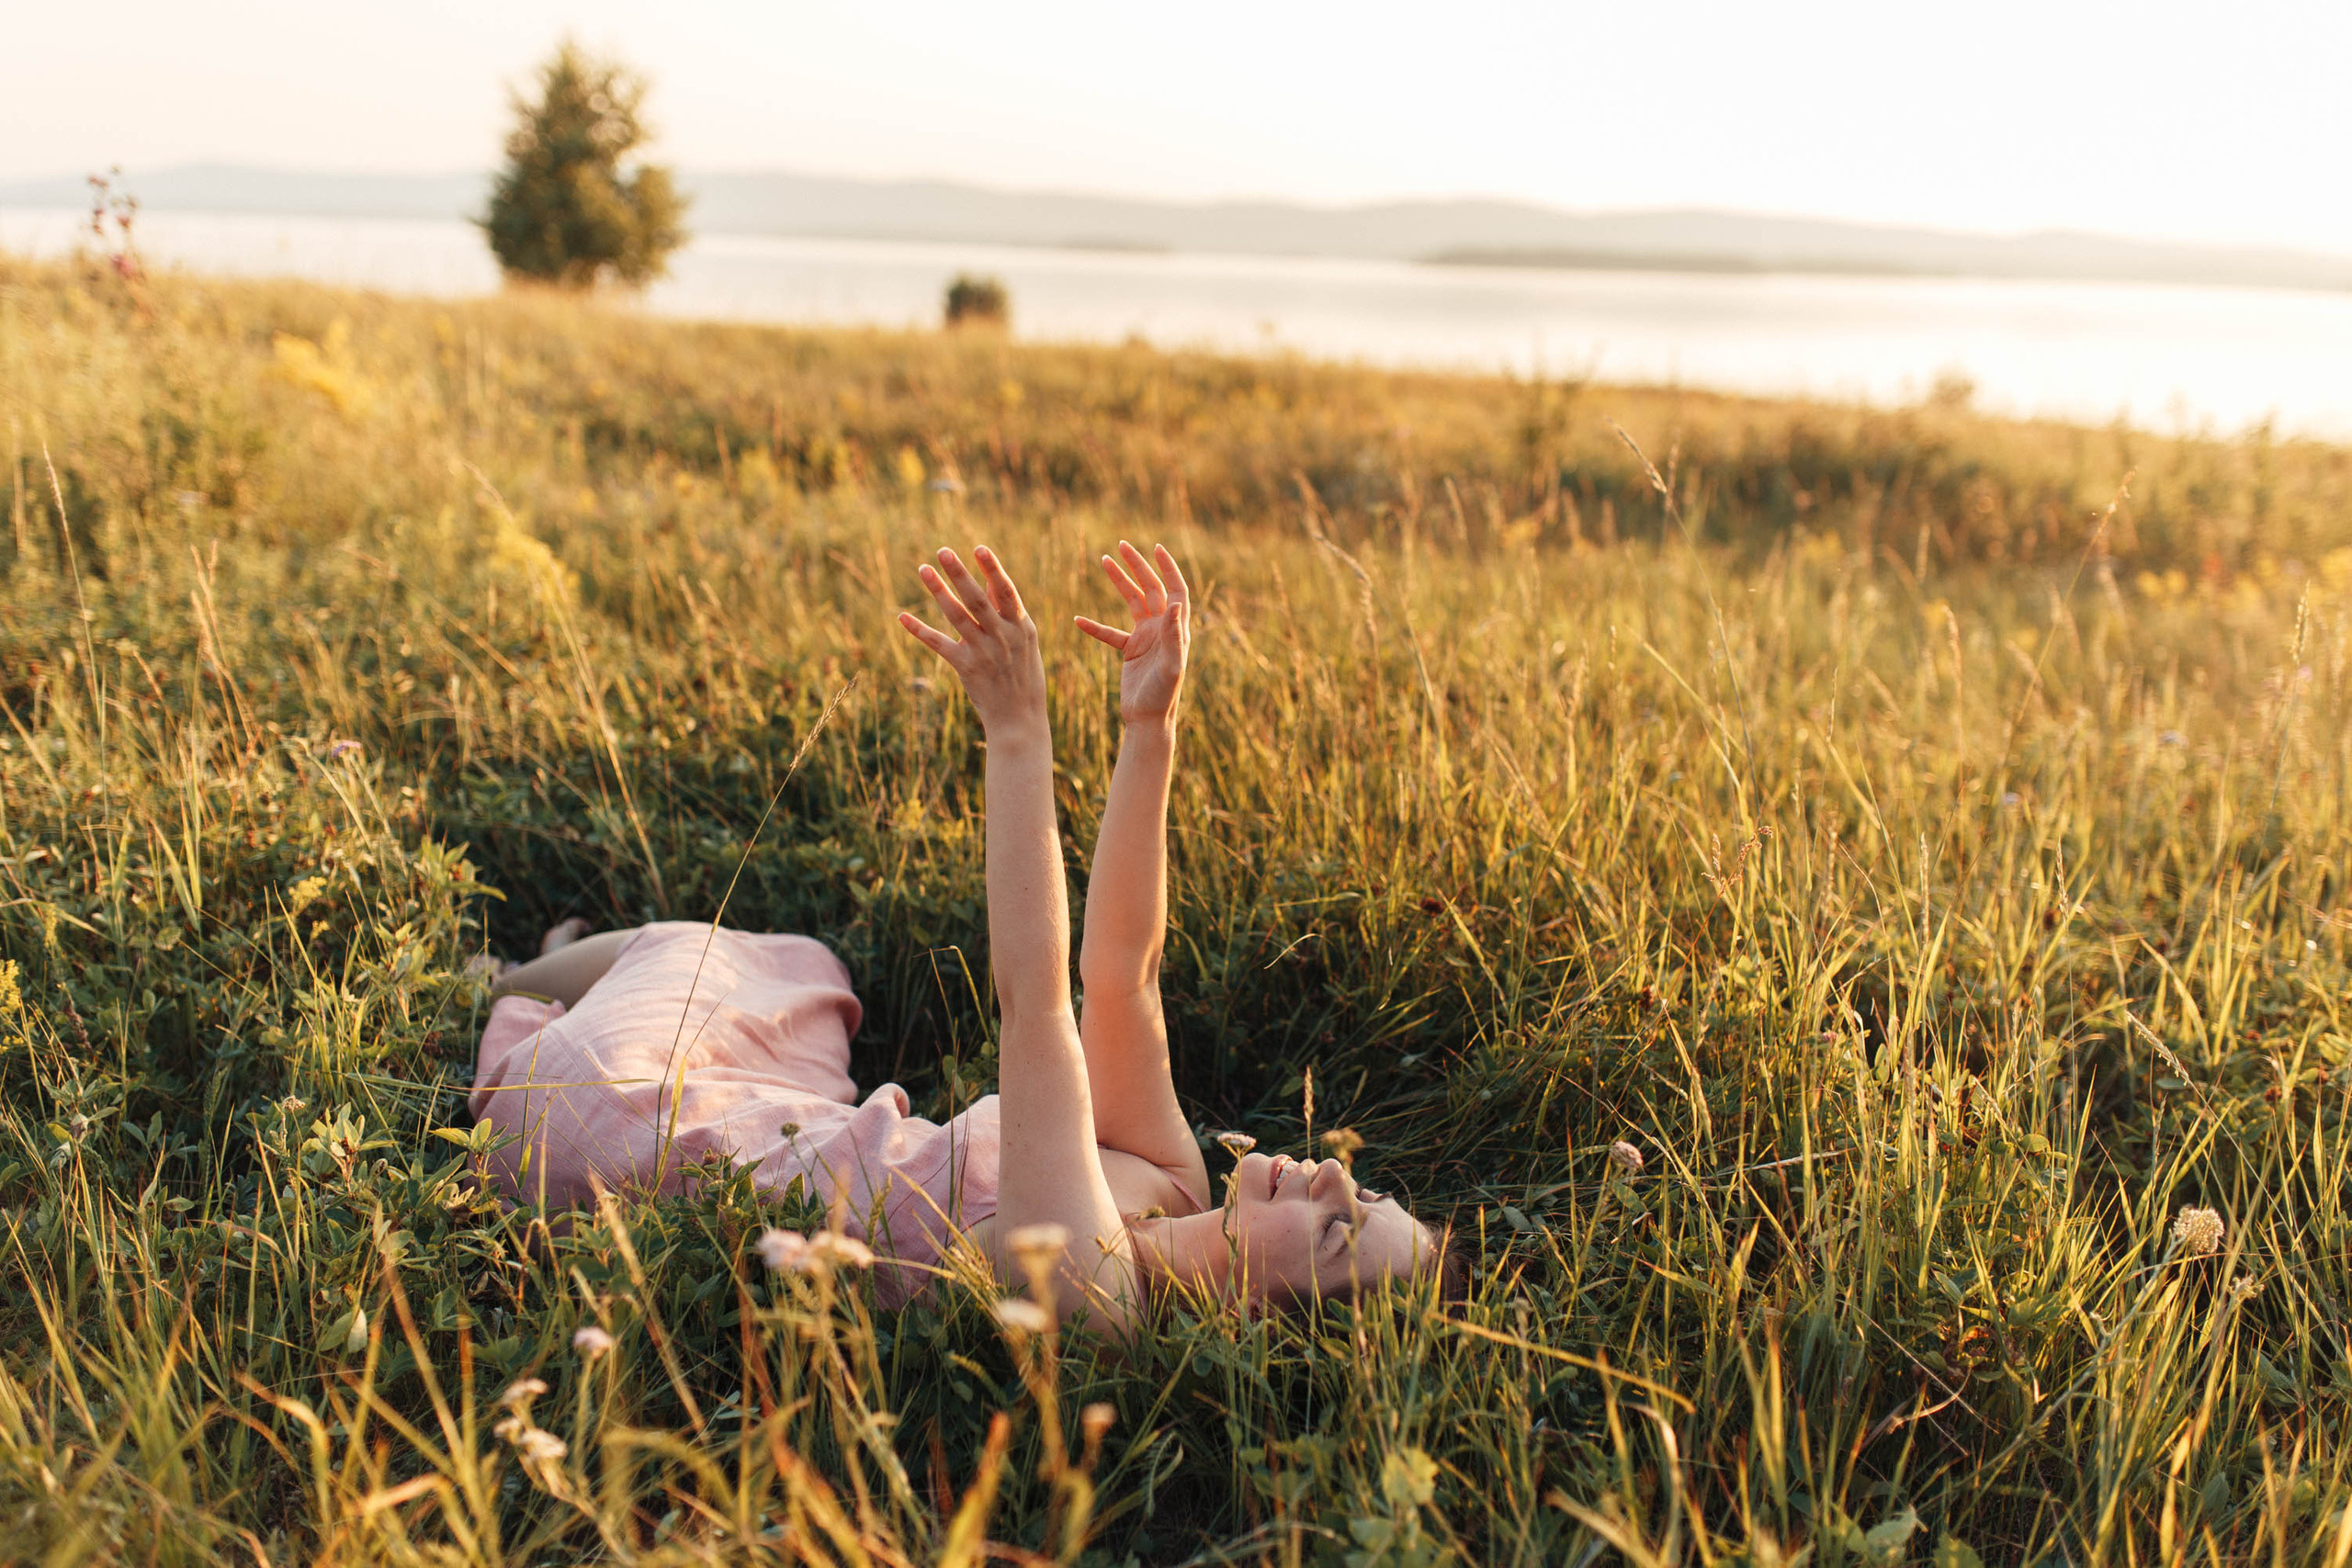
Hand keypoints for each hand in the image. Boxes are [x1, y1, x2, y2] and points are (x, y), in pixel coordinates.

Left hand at [898, 546, 1049, 739]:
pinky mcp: (965, 667)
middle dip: (960, 574)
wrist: (1019, 719)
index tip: (979, 548)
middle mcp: (1002, 637)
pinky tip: (902, 617)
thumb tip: (988, 580)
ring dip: (938, 591)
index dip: (993, 569)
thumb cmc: (1023, 675)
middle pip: (978, 600)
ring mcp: (983, 652)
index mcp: (1021, 627)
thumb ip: (1007, 611)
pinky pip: (939, 644)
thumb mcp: (1025, 641)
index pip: (1006, 592)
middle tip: (943, 551)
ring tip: (923, 569)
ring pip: (957, 616)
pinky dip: (919, 631)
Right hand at [1074, 542, 1189, 723]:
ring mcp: (1147, 638)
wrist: (1148, 720)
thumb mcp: (1170, 665)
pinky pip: (1111, 632)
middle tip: (1121, 546)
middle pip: (1152, 588)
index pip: (1175, 589)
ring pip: (1133, 602)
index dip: (1168, 568)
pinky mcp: (1131, 650)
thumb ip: (1173, 635)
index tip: (1155, 548)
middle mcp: (1163, 629)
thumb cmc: (1163, 695)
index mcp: (1176, 629)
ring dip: (1120, 582)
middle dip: (1138, 566)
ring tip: (1104, 560)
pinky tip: (1078, 620)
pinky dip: (1095, 626)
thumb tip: (1176, 604)